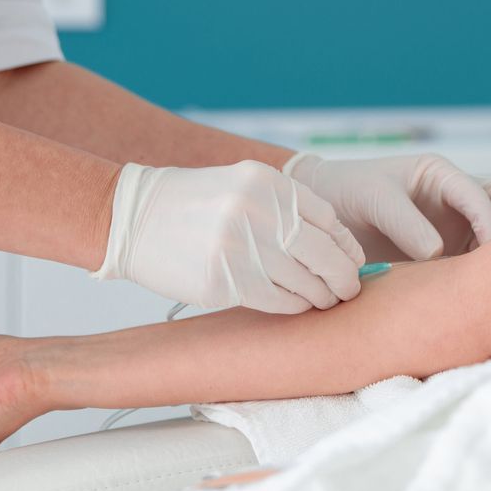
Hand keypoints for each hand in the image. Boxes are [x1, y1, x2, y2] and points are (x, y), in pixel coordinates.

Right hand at [96, 160, 366, 312]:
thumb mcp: (245, 185)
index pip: (327, 219)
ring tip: (326, 300)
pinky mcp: (222, 281)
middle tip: (350, 289)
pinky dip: (294, 306)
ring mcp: (238, 248)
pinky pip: (275, 301)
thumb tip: (337, 244)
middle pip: (321, 253)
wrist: (136, 217)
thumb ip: (287, 207)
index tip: (354, 261)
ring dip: (321, 296)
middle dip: (343, 277)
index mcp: (267, 183)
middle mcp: (257, 212)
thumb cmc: (198, 203)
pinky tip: (298, 305)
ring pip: (302, 282)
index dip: (345, 245)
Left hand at [285, 153, 490, 261]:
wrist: (320, 219)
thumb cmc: (349, 193)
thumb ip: (406, 222)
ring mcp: (455, 229)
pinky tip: (489, 294)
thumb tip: (437, 253)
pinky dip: (483, 277)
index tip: (489, 246)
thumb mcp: (375, 198)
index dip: (489, 219)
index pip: (480, 194)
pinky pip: (473, 265)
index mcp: (442, 175)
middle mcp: (457, 201)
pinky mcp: (446, 257)